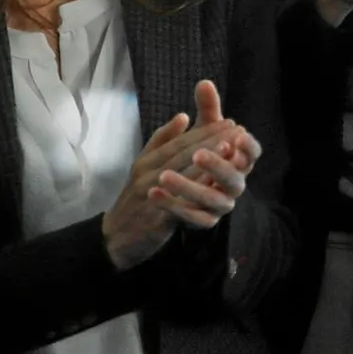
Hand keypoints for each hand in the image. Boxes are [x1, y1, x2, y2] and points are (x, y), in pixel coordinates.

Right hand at [102, 90, 244, 269]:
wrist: (115, 237)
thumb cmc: (135, 198)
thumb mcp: (144, 166)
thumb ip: (162, 141)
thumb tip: (183, 116)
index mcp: (146, 162)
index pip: (179, 143)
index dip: (204, 132)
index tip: (229, 122)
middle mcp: (147, 176)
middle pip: (182, 155)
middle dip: (211, 140)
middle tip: (236, 129)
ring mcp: (150, 197)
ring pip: (181, 175)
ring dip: (206, 161)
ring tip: (230, 148)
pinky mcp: (156, 219)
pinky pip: (179, 203)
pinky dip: (196, 191)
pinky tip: (215, 184)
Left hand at [152, 79, 264, 227]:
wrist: (175, 196)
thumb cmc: (197, 158)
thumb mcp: (201, 132)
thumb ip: (207, 109)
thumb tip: (204, 82)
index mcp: (238, 161)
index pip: (252, 154)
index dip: (248, 147)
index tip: (236, 135)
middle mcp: (234, 184)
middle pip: (234, 178)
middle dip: (217, 166)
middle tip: (198, 154)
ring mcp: (221, 205)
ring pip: (211, 199)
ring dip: (188, 187)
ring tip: (163, 176)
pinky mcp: (204, 221)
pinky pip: (191, 217)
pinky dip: (172, 206)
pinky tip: (153, 193)